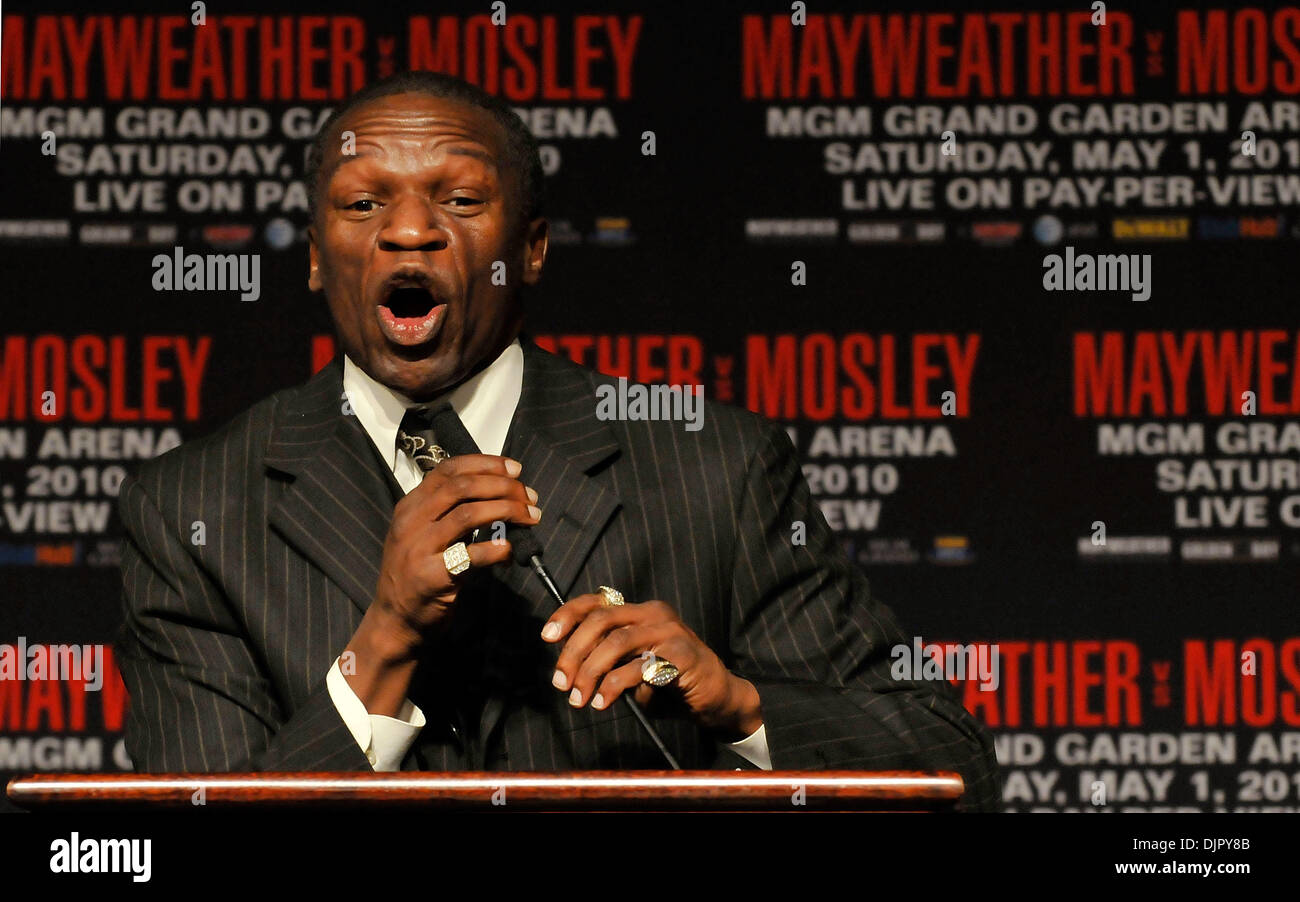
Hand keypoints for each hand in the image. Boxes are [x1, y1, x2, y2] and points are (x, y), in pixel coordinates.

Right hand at [370, 453, 541, 651]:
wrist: (395, 619)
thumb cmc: (418, 573)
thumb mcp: (423, 533)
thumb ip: (451, 511)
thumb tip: (501, 492)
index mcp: (411, 505)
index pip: (449, 469)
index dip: (486, 464)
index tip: (515, 469)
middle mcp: (411, 522)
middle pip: (463, 487)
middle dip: (503, 486)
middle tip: (530, 497)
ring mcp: (418, 549)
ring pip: (468, 514)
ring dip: (507, 511)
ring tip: (530, 518)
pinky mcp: (430, 577)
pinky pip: (469, 557)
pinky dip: (495, 550)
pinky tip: (510, 550)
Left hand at [541, 594, 762, 740]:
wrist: (717, 698)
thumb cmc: (670, 683)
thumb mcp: (632, 667)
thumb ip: (607, 659)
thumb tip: (567, 666)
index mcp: (640, 611)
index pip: (597, 602)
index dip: (568, 615)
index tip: (547, 636)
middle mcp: (654, 614)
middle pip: (602, 620)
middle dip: (573, 651)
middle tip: (560, 682)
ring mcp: (670, 631)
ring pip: (616, 643)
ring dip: (590, 672)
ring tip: (578, 698)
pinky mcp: (682, 654)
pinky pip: (639, 667)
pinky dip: (614, 686)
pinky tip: (604, 701)